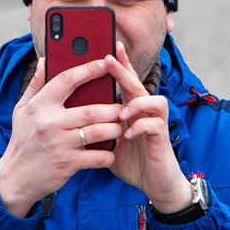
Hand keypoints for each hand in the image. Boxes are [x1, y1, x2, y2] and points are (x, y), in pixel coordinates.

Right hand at [0, 57, 124, 216]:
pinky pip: (97, 156)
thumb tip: (46, 61)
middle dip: (112, 109)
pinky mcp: (67, 164)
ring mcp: (59, 144)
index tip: (105, 63)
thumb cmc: (22, 139)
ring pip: (98, 132)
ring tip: (120, 127)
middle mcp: (50, 123)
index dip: (88, 69)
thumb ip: (36, 84)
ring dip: (115, 129)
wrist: (16, 177)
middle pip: (91, 110)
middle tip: (122, 109)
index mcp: (40, 106)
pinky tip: (111, 151)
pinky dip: (108, 154)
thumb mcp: (21, 109)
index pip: (67, 80)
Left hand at [106, 42, 191, 212]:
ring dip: (135, 103)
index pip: (124, 81)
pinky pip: (154, 125)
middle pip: (135, 84)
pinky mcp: (162, 138)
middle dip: (123, 70)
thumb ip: (92, 126)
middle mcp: (144, 111)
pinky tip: (128, 133)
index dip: (119, 63)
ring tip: (120, 113)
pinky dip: (141, 127)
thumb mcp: (106, 141)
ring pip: (152, 100)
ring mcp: (155, 123)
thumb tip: (67, 115)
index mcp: (129, 109)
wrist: (154, 184)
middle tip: (108, 58)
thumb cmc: (129, 159)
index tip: (109, 45)